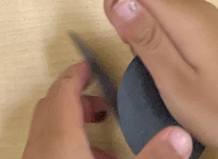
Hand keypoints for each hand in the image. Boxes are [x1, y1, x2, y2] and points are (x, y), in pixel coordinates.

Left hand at [21, 61, 191, 158]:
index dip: (75, 76)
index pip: (61, 92)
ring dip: (74, 130)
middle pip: (51, 110)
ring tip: (108, 147)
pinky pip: (48, 153)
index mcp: (59, 140)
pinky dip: (68, 151)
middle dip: (77, 102)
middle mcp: (40, 148)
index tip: (88, 67)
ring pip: (48, 134)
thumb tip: (177, 138)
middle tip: (104, 105)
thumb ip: (152, 158)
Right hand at [105, 0, 217, 148]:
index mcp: (182, 13)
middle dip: (135, 32)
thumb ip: (147, 39)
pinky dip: (168, 44)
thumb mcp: (176, 83)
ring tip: (174, 79)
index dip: (114, 8)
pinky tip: (187, 74)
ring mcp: (204, 15)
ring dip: (151, 41)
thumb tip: (118, 1)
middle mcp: (192, 5)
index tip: (128, 44)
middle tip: (156, 72)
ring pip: (156, 13)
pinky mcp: (210, 27)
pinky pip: (174, 23)